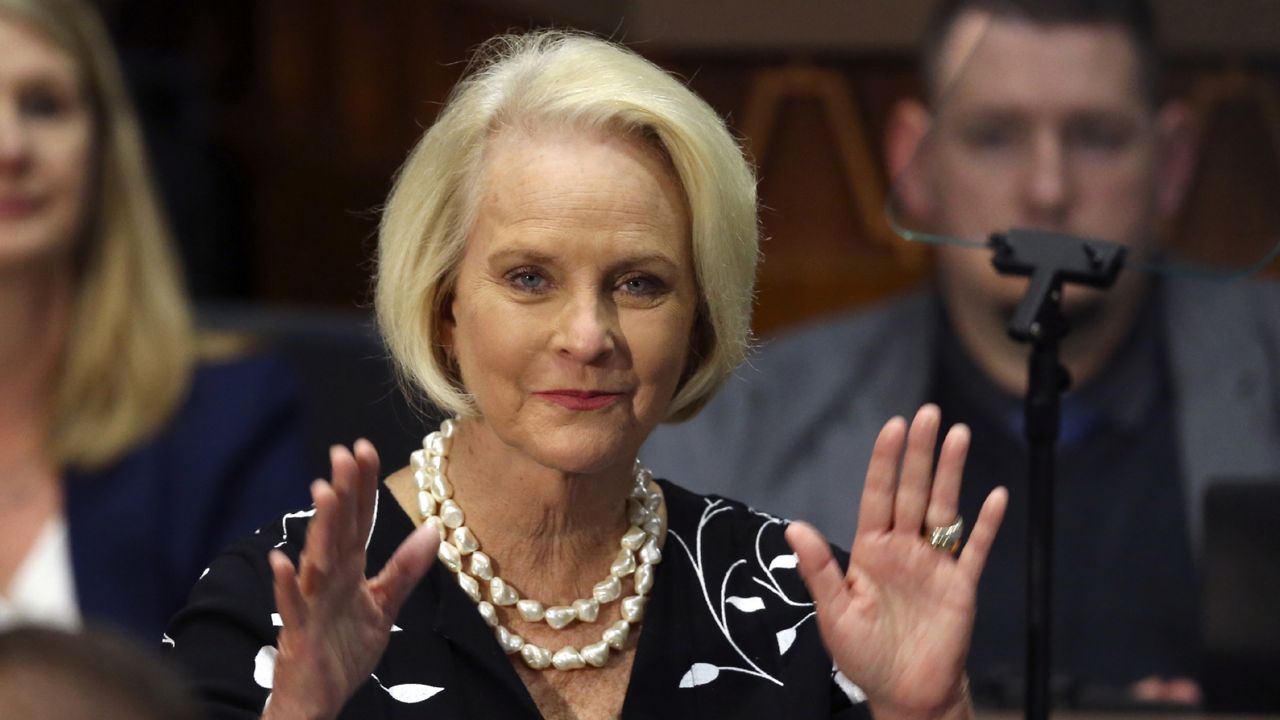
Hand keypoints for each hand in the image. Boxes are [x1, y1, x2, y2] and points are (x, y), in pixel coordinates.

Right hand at [263, 440, 438, 719]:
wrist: (318, 699)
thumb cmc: (343, 650)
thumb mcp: (383, 607)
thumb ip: (404, 570)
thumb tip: (431, 529)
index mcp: (348, 571)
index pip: (358, 520)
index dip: (362, 486)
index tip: (365, 447)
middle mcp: (327, 580)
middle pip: (337, 530)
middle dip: (342, 492)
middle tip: (344, 451)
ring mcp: (311, 604)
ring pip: (316, 559)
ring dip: (319, 526)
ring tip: (322, 490)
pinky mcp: (298, 634)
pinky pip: (292, 607)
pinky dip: (285, 585)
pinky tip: (281, 560)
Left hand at [786, 405, 1007, 719]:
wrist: (905, 694)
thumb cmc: (863, 656)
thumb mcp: (834, 613)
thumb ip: (820, 569)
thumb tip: (794, 527)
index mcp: (870, 550)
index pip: (878, 495)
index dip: (886, 461)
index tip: (893, 426)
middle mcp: (903, 548)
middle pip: (913, 491)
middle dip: (920, 453)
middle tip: (929, 414)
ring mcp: (934, 564)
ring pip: (945, 509)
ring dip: (952, 474)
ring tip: (958, 435)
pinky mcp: (961, 587)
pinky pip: (976, 550)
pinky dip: (986, 524)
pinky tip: (995, 495)